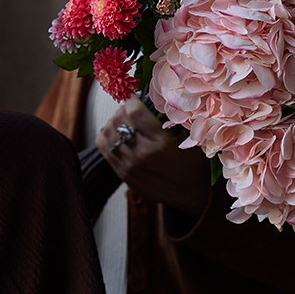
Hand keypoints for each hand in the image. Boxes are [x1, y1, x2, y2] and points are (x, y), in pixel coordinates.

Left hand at [96, 96, 212, 216]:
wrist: (188, 195)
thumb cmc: (191, 164)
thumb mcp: (188, 139)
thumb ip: (170, 119)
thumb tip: (152, 97)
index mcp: (161, 143)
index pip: (134, 111)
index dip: (131, 99)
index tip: (134, 97)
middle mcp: (143, 154)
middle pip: (119, 120)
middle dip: (122, 110)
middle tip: (130, 110)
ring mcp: (130, 165)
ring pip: (108, 132)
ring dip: (113, 122)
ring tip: (123, 122)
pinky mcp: (122, 174)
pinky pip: (103, 147)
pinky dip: (106, 135)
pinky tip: (116, 134)